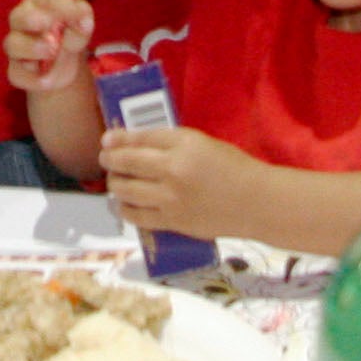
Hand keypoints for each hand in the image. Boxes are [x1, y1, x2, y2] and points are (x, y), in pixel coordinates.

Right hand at [4, 0, 93, 92]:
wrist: (62, 68)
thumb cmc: (69, 36)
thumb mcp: (81, 28)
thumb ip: (83, 21)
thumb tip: (84, 22)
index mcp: (39, 2)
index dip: (61, 6)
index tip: (78, 15)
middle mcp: (21, 20)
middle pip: (18, 16)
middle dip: (35, 21)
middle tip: (53, 31)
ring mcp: (15, 45)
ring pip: (13, 44)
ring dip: (33, 48)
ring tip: (52, 52)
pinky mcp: (15, 70)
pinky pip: (18, 74)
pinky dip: (34, 78)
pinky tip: (47, 78)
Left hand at [98, 126, 259, 240]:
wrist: (255, 202)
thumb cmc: (232, 167)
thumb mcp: (201, 143)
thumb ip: (169, 142)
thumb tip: (132, 143)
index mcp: (183, 145)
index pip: (141, 138)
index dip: (119, 138)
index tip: (107, 140)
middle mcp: (173, 171)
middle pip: (126, 162)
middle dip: (110, 160)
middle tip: (106, 159)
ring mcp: (170, 199)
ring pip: (125, 190)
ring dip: (114, 183)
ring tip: (115, 180)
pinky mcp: (172, 222)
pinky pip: (136, 216)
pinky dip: (124, 208)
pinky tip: (123, 203)